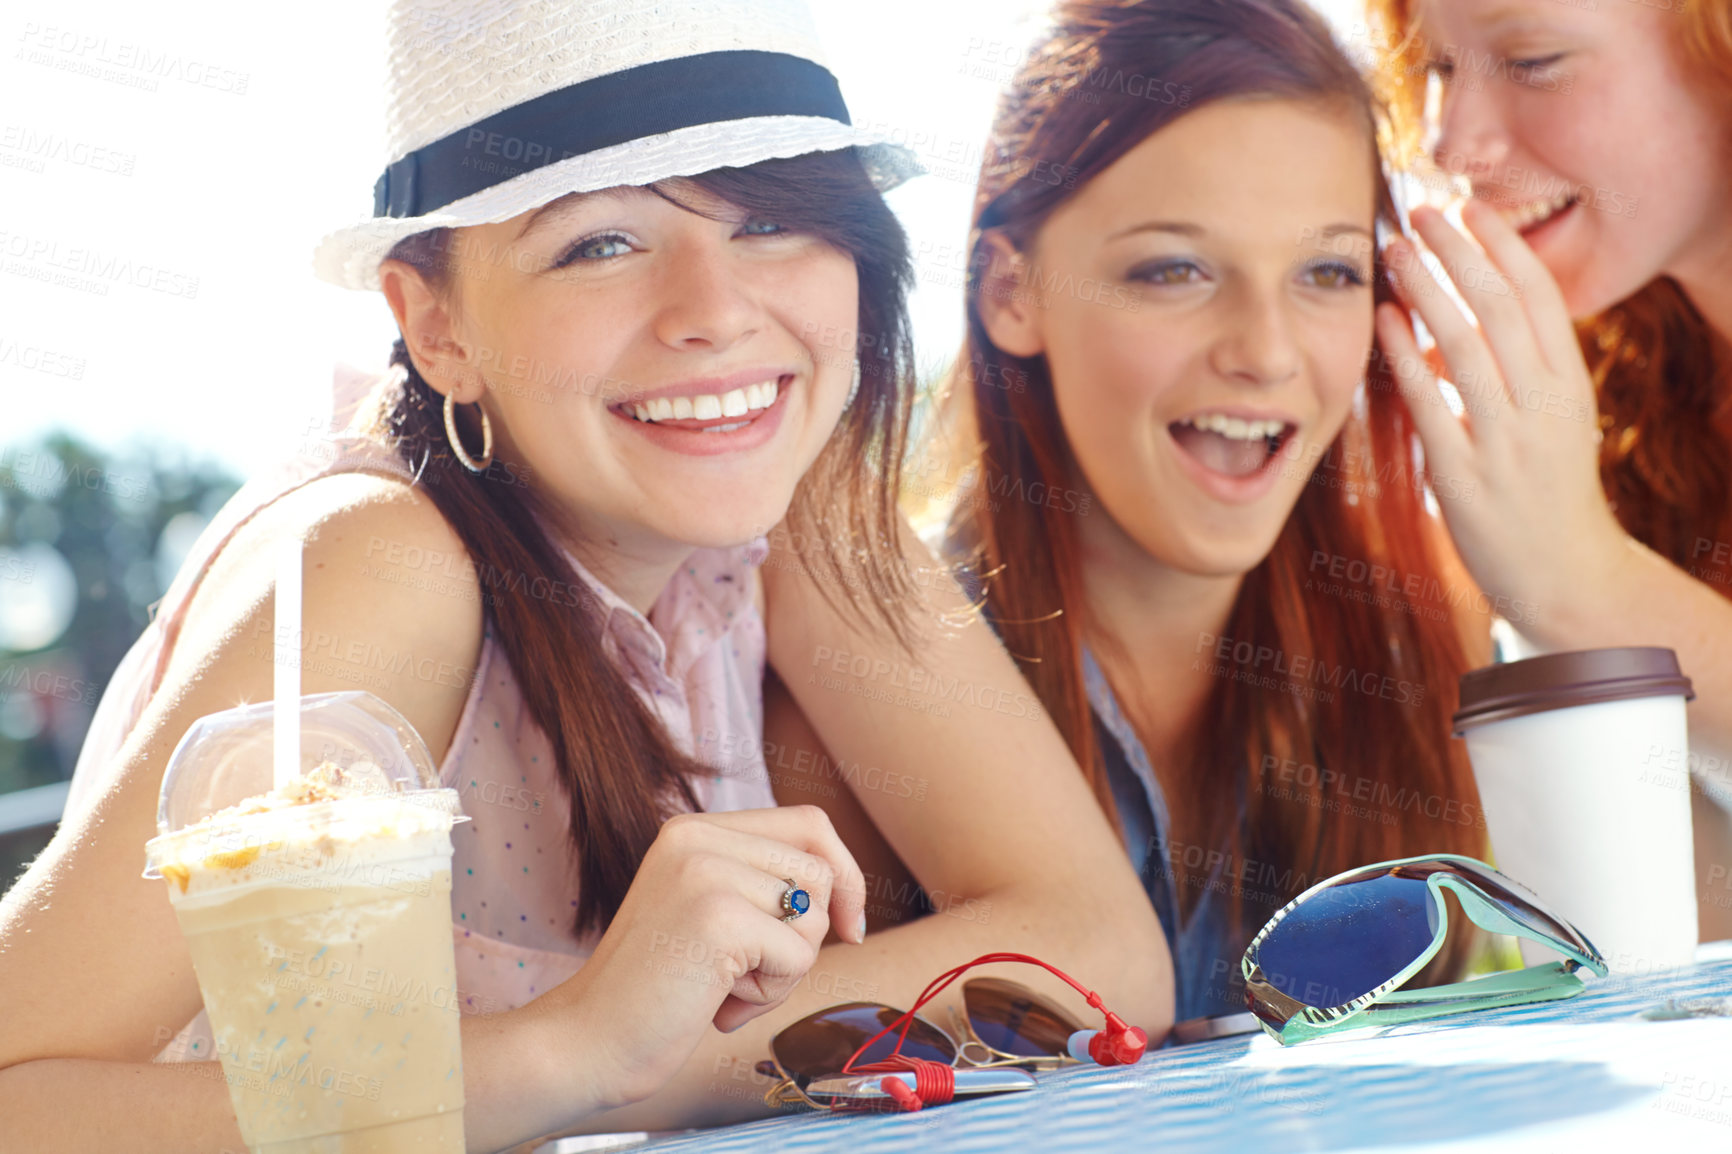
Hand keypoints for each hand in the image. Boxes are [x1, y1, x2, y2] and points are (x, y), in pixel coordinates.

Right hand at [540, 805, 866, 1110]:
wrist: (588, 1043)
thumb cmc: (658, 992)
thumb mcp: (709, 913)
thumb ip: (760, 885)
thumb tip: (846, 893)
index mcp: (693, 829)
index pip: (809, 823)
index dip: (843, 874)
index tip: (848, 926)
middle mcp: (697, 836)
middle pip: (820, 870)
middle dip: (804, 937)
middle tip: (745, 975)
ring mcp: (705, 873)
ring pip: (813, 916)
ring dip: (784, 971)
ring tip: (723, 988)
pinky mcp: (718, 918)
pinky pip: (797, 956)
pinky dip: (769, 994)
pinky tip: (715, 1004)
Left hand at [1375, 200, 1630, 635]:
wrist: (1569, 578)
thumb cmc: (1551, 494)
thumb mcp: (1560, 422)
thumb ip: (1528, 371)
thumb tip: (1477, 311)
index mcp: (1570, 385)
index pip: (1538, 296)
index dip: (1502, 245)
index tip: (1468, 207)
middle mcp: (1544, 406)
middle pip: (1499, 306)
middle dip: (1458, 251)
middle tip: (1418, 210)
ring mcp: (1505, 441)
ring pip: (1464, 344)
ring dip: (1425, 288)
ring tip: (1393, 251)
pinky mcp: (1464, 478)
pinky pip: (1430, 404)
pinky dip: (1405, 357)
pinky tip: (1382, 322)